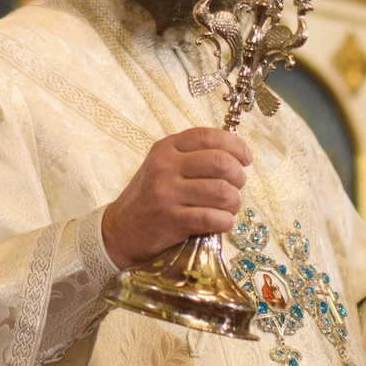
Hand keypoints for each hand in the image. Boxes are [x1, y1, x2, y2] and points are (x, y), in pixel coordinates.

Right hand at [101, 128, 251, 266]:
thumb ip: (193, 156)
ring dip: (235, 202)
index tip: (246, 159)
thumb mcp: (163, 166)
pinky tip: (222, 222)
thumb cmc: (150, 196)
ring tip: (230, 207)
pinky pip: (213, 218)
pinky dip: (226, 222)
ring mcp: (167, 193)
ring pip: (221, 192)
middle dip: (239, 176)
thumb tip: (236, 156)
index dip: (236, 145)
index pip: (209, 136)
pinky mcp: (171, 220)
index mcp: (167, 148)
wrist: (120, 229)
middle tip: (238, 186)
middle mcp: (166, 167)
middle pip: (221, 162)